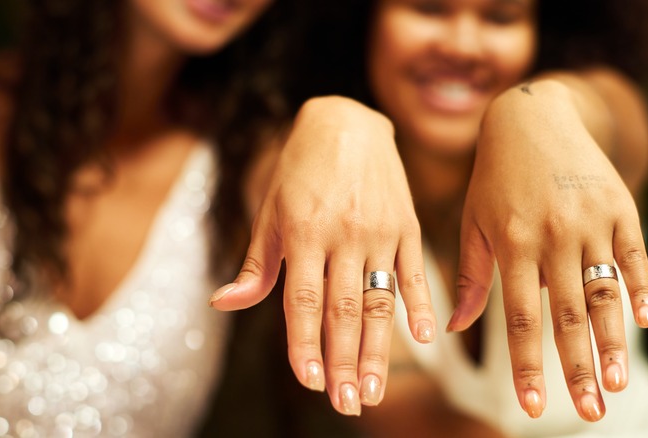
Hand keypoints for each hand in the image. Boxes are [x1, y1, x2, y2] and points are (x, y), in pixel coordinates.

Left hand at [209, 96, 436, 415]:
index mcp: (304, 232)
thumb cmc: (299, 171)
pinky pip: (415, 271)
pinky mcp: (407, 226)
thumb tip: (223, 304)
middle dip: (343, 360)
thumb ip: (255, 264)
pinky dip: (421, 305)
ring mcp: (380, 231)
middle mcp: (344, 235)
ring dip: (378, 348)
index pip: (304, 300)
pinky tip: (423, 339)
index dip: (305, 343)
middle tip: (346, 402)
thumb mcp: (270, 211)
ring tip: (374, 388)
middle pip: (344, 309)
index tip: (308, 380)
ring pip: (380, 299)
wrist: (346, 123)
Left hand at [451, 79, 647, 420]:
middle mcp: (552, 236)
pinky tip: (643, 320)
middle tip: (589, 412)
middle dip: (577, 368)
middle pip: (566, 315)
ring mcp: (589, 221)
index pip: (521, 319)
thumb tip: (455, 329)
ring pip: (603, 292)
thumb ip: (472, 277)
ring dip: (612, 341)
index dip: (527, 364)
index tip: (529, 406)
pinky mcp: (618, 206)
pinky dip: (641, 287)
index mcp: (512, 244)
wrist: (530, 118)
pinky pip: (634, 255)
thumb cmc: (493, 180)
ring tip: (618, 384)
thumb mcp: (473, 223)